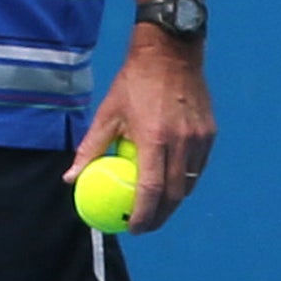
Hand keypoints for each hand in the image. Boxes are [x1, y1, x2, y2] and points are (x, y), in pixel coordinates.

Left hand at [65, 27, 213, 232]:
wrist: (171, 52)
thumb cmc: (134, 82)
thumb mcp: (108, 113)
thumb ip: (91, 148)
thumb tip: (71, 179)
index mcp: (154, 138)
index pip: (151, 190)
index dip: (144, 215)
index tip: (133, 228)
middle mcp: (181, 141)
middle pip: (174, 194)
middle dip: (160, 216)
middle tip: (145, 225)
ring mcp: (198, 137)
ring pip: (190, 182)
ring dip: (174, 200)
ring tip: (158, 208)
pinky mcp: (209, 132)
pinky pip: (199, 166)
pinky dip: (186, 179)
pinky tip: (173, 182)